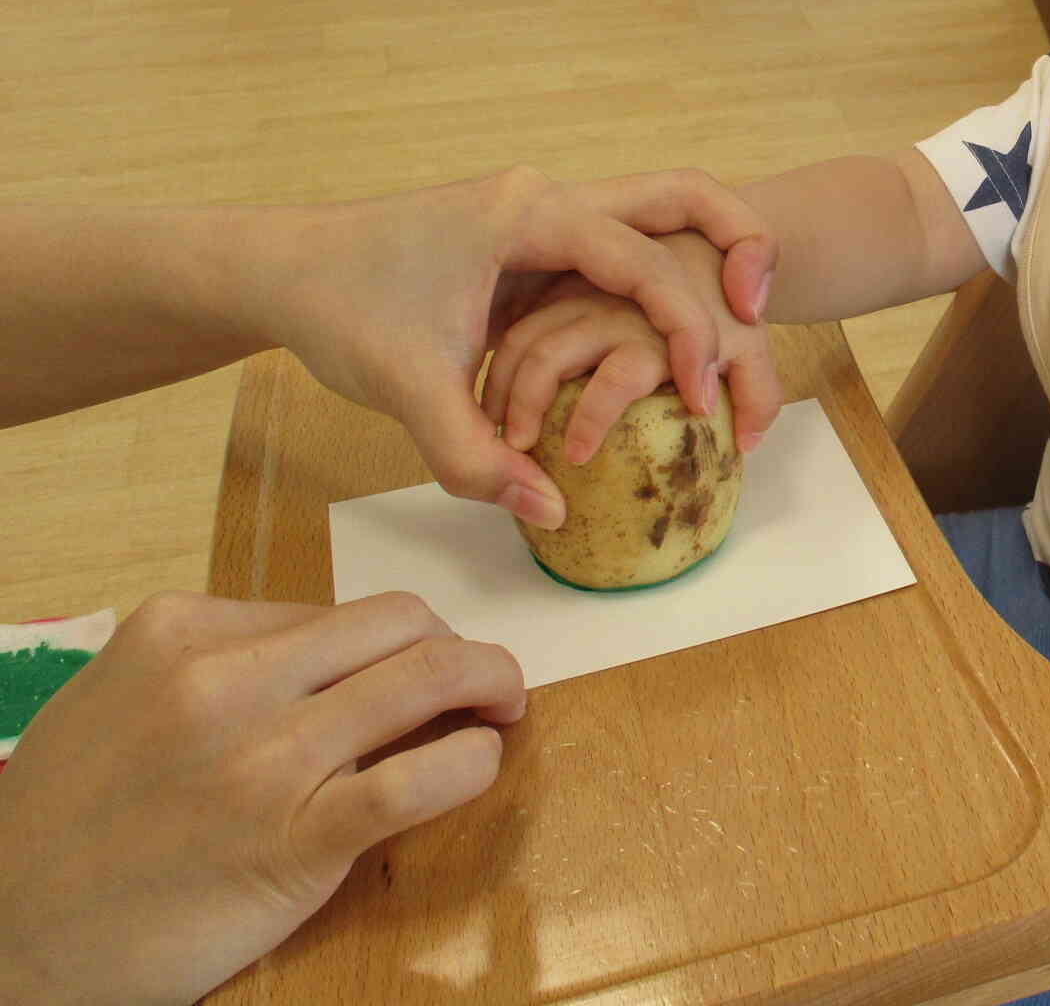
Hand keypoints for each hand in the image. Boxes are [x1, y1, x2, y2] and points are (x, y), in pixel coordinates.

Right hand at [0, 591, 523, 1005]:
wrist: (12, 936)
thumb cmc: (69, 822)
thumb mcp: (125, 698)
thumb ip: (224, 663)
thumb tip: (339, 653)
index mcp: (183, 632)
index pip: (336, 609)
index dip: (393, 639)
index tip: (411, 665)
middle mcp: (227, 681)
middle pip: (399, 624)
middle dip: (454, 646)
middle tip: (476, 679)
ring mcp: (266, 760)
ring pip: (428, 679)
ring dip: (491, 685)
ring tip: (503, 705)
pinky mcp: (299, 839)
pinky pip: (425, 777)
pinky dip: (474, 760)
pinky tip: (479, 762)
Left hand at [256, 167, 780, 527]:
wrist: (281, 267)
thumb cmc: (341, 310)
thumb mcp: (407, 389)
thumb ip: (477, 456)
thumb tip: (549, 511)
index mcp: (530, 213)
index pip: (641, 260)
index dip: (686, 327)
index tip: (704, 391)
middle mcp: (548, 198)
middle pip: (679, 195)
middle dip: (735, 247)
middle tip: (761, 314)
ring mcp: (543, 212)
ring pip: (655, 218)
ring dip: (699, 268)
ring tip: (733, 337)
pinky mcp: (533, 239)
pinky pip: (619, 251)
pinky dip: (657, 288)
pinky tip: (665, 353)